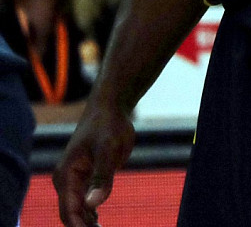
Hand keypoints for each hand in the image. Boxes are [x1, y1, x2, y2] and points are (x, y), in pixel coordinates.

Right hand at [53, 102, 134, 226]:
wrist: (111, 107)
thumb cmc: (107, 124)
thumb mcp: (107, 148)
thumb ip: (102, 176)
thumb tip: (93, 204)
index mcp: (66, 175)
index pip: (69, 211)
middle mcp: (67, 180)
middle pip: (71, 215)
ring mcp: (77, 179)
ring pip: (78, 210)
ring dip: (87, 223)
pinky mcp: (88, 176)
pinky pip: (86, 201)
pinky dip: (91, 214)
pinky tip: (98, 223)